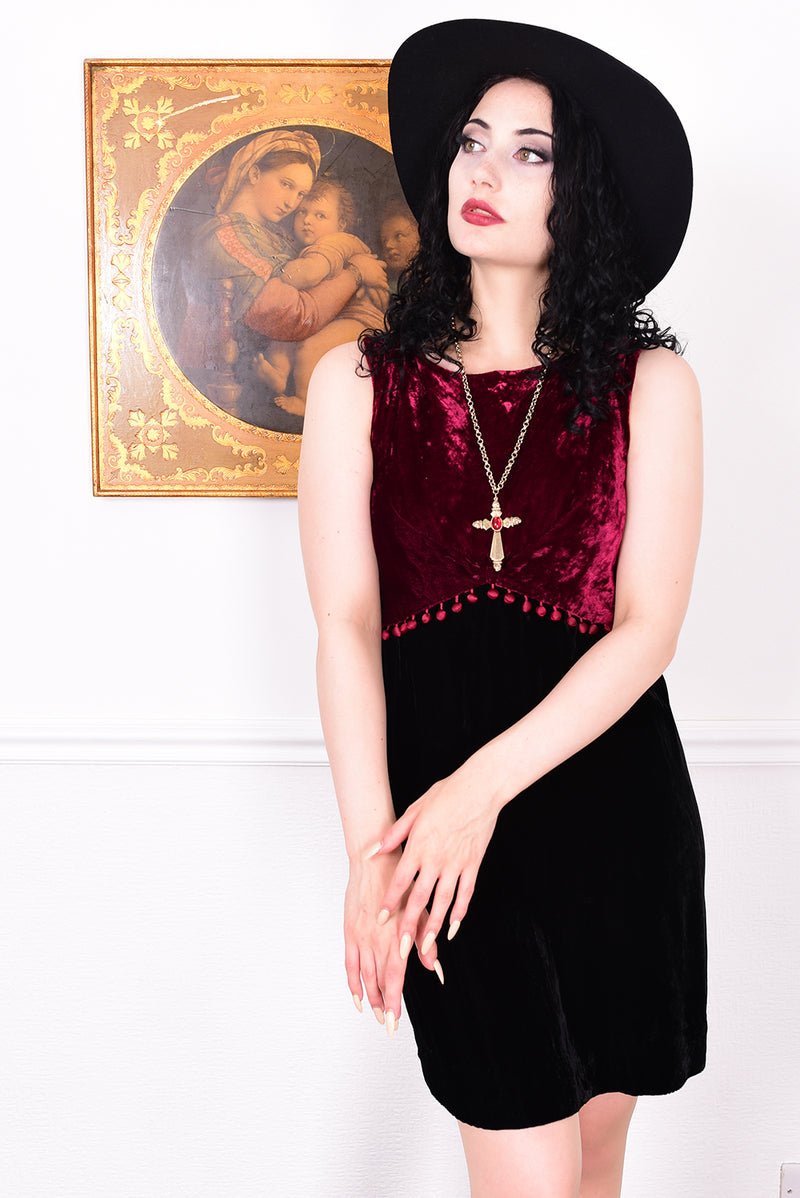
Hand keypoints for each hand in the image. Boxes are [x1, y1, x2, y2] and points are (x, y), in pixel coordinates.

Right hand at [344, 850, 433, 1034]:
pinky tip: (357, 996)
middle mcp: (377, 941)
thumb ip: (426, 944)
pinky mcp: (350, 931)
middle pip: (378, 983)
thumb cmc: (402, 884)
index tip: (396, 1024)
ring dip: (370, 998)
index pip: (394, 979)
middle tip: (389, 1026)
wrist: (374, 861)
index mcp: (395, 937)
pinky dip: (352, 982)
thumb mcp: (419, 912)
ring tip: (377, 1014)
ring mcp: (361, 937)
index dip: (395, 1003)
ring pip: (364, 977)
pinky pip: (349, 963)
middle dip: (384, 1007)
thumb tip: (438, 970)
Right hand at [349, 253, 387, 290]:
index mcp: (375, 262)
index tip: (380, 270)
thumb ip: (369, 256)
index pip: (384, 264)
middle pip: (384, 273)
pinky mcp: (378, 282)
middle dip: (381, 276)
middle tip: (377, 279)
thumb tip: (376, 256)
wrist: (354, 271)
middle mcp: (378, 268)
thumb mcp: (361, 256)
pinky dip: (386, 287)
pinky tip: (384, 289)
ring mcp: (379, 275)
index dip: (383, 267)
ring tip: (379, 285)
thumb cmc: (354, 263)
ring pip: (385, 279)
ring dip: (382, 282)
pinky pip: (385, 285)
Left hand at [373, 760, 501, 959]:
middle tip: (402, 947)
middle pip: (420, 898)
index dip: (390, 901)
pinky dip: (460, 912)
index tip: (381, 919)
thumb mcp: (414, 809)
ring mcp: (457, 863)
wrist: (480, 788)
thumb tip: (375, 850)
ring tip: (426, 946)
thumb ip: (394, 833)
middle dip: (409, 925)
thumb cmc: (447, 793)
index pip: (400, 880)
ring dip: (434, 926)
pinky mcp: (473, 864)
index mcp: (419, 845)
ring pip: (444, 902)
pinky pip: (466, 893)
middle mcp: (437, 858)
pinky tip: (453, 927)